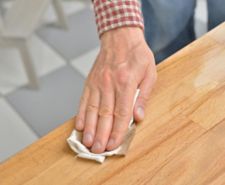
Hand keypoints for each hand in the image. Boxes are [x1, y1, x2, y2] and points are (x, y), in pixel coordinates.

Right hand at [75, 27, 156, 153]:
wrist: (120, 37)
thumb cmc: (137, 55)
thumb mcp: (150, 74)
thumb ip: (143, 97)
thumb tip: (138, 117)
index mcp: (126, 83)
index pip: (122, 113)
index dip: (117, 131)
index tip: (113, 145)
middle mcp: (109, 84)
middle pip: (105, 114)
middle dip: (101, 135)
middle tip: (98, 150)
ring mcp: (98, 83)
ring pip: (92, 109)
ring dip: (89, 128)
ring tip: (87, 143)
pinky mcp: (90, 81)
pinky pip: (84, 100)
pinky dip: (81, 114)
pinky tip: (80, 125)